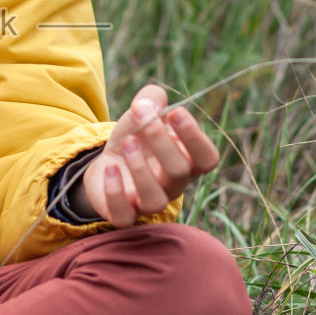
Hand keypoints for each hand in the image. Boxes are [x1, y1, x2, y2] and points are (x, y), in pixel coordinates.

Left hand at [78, 83, 220, 227]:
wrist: (107, 162)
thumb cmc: (136, 137)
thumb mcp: (143, 110)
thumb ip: (151, 99)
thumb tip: (147, 106)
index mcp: (188, 161)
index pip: (207, 159)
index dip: (195, 137)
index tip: (175, 112)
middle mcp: (174, 186)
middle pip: (179, 172)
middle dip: (161, 141)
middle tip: (142, 117)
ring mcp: (149, 204)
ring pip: (155, 200)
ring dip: (140, 169)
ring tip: (127, 143)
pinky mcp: (124, 215)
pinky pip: (124, 216)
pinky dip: (115, 192)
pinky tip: (110, 168)